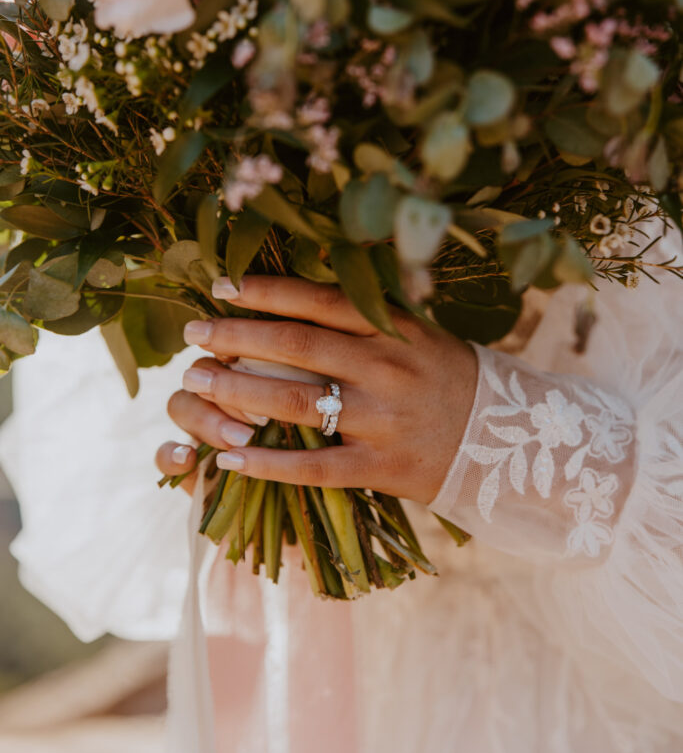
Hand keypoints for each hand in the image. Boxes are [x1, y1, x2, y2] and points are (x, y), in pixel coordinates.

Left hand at [156, 277, 477, 505]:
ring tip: (195, 382)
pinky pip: (314, 466)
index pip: (318, 300)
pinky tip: (228, 456)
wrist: (505, 439)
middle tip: (193, 335)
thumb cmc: (445, 376)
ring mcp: (382, 419)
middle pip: (296, 345)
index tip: (221, 285)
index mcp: (392, 328)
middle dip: (236, 336)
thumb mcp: (416, 331)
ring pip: (297, 401)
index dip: (266, 291)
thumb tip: (297, 287)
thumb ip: (365, 314)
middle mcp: (385, 367)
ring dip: (238, 390)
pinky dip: (267, 463)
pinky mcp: (380, 466)